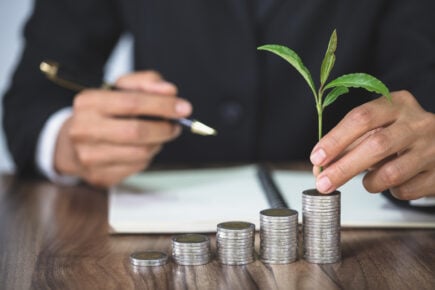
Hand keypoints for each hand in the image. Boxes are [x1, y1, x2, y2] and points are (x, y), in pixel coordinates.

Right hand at [54, 71, 191, 186]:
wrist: (71, 143)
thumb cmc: (104, 113)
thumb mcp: (121, 89)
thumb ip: (147, 83)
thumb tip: (170, 91)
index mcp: (88, 102)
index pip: (132, 103)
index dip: (162, 106)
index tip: (184, 108)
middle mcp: (83, 130)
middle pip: (137, 132)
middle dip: (164, 128)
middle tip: (175, 126)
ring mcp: (88, 157)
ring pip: (141, 153)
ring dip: (157, 144)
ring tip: (157, 135)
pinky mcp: (99, 176)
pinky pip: (137, 167)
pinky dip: (147, 157)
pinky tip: (141, 149)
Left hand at [311, 90, 434, 199]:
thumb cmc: (401, 135)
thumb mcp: (378, 128)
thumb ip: (349, 144)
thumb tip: (320, 167)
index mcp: (398, 104)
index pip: (361, 117)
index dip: (335, 139)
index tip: (317, 158)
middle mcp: (418, 122)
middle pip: (375, 145)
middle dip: (344, 168)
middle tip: (324, 183)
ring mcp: (433, 148)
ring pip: (391, 173)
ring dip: (370, 183)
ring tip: (369, 181)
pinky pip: (406, 190)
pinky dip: (392, 191)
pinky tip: (394, 182)